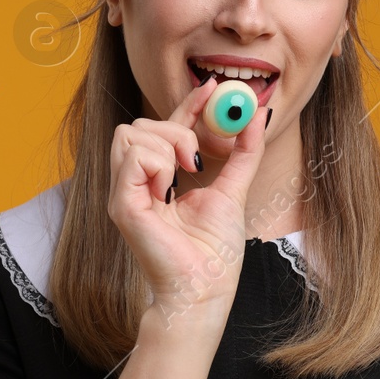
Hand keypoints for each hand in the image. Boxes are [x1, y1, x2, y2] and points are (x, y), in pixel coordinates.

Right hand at [107, 77, 269, 320]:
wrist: (206, 289)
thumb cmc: (213, 254)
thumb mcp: (234, 190)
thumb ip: (244, 153)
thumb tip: (258, 115)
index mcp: (159, 179)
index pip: (165, 127)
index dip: (187, 103)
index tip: (214, 89)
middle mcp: (136, 184)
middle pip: (139, 124)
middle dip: (177, 128)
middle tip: (200, 159)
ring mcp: (125, 193)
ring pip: (132, 133)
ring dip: (168, 145)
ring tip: (185, 176)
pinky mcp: (121, 204)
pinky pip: (134, 156)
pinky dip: (159, 164)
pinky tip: (169, 189)